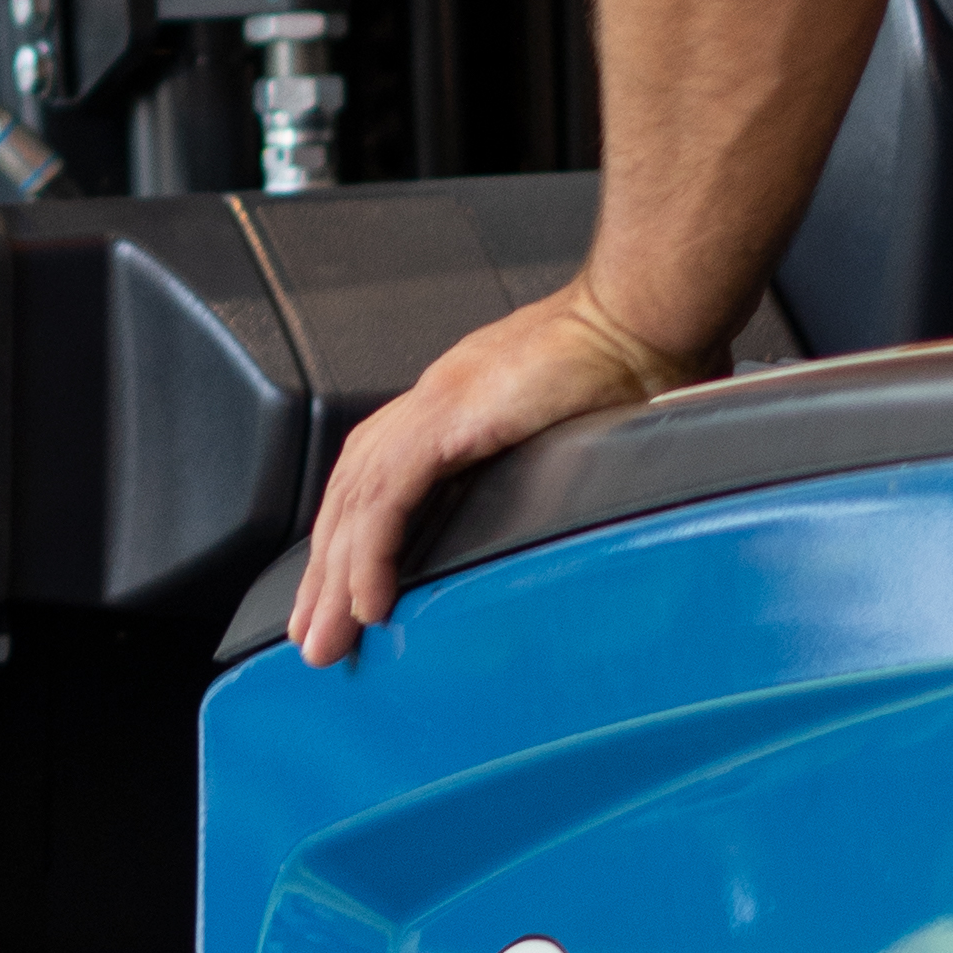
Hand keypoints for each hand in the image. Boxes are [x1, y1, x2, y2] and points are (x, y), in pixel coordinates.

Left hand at [289, 283, 692, 668]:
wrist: (640, 314)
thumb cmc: (628, 362)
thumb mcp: (575, 433)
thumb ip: (550, 470)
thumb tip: (570, 520)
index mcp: (455, 405)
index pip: (376, 482)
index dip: (351, 541)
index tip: (341, 596)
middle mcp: (432, 404)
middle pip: (353, 498)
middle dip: (327, 575)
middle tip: (313, 638)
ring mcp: (436, 406)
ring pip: (360, 503)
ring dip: (338, 578)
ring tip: (328, 637)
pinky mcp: (449, 418)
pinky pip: (391, 497)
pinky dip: (373, 552)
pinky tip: (369, 600)